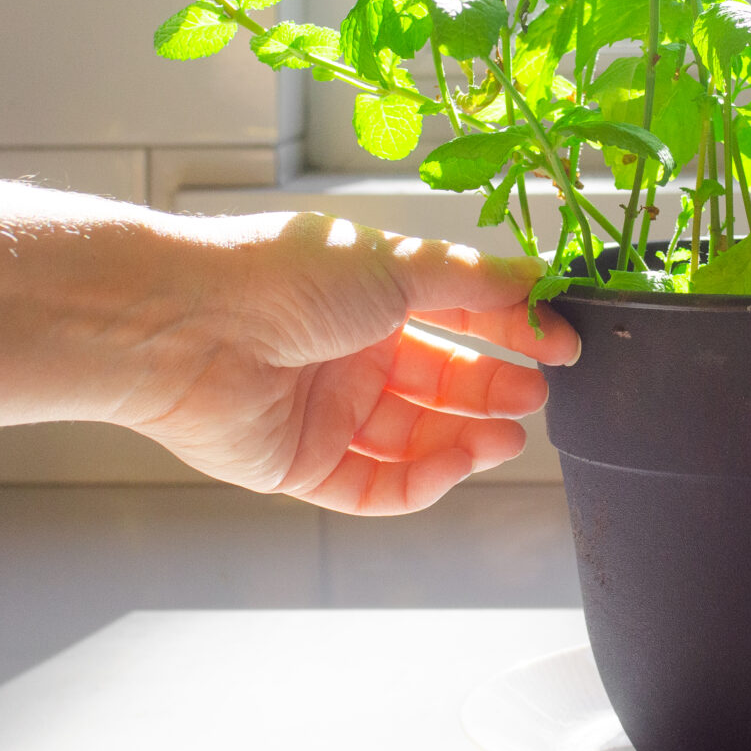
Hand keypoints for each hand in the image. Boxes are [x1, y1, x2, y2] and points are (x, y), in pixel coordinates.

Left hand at [118, 212, 579, 515]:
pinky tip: (457, 463)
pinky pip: (375, 486)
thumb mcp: (395, 265)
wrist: (184, 327)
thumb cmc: (280, 277)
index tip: (566, 344)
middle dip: (495, 390)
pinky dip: (422, 481)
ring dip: (468, 439)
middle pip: (442, 382)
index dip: (514, 331)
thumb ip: (473, 283)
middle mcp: (349, 352)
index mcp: (368, 295)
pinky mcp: (302, 466)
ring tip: (508, 438)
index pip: (459, 316)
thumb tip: (540, 286)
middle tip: (541, 395)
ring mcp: (326, 412)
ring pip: (416, 438)